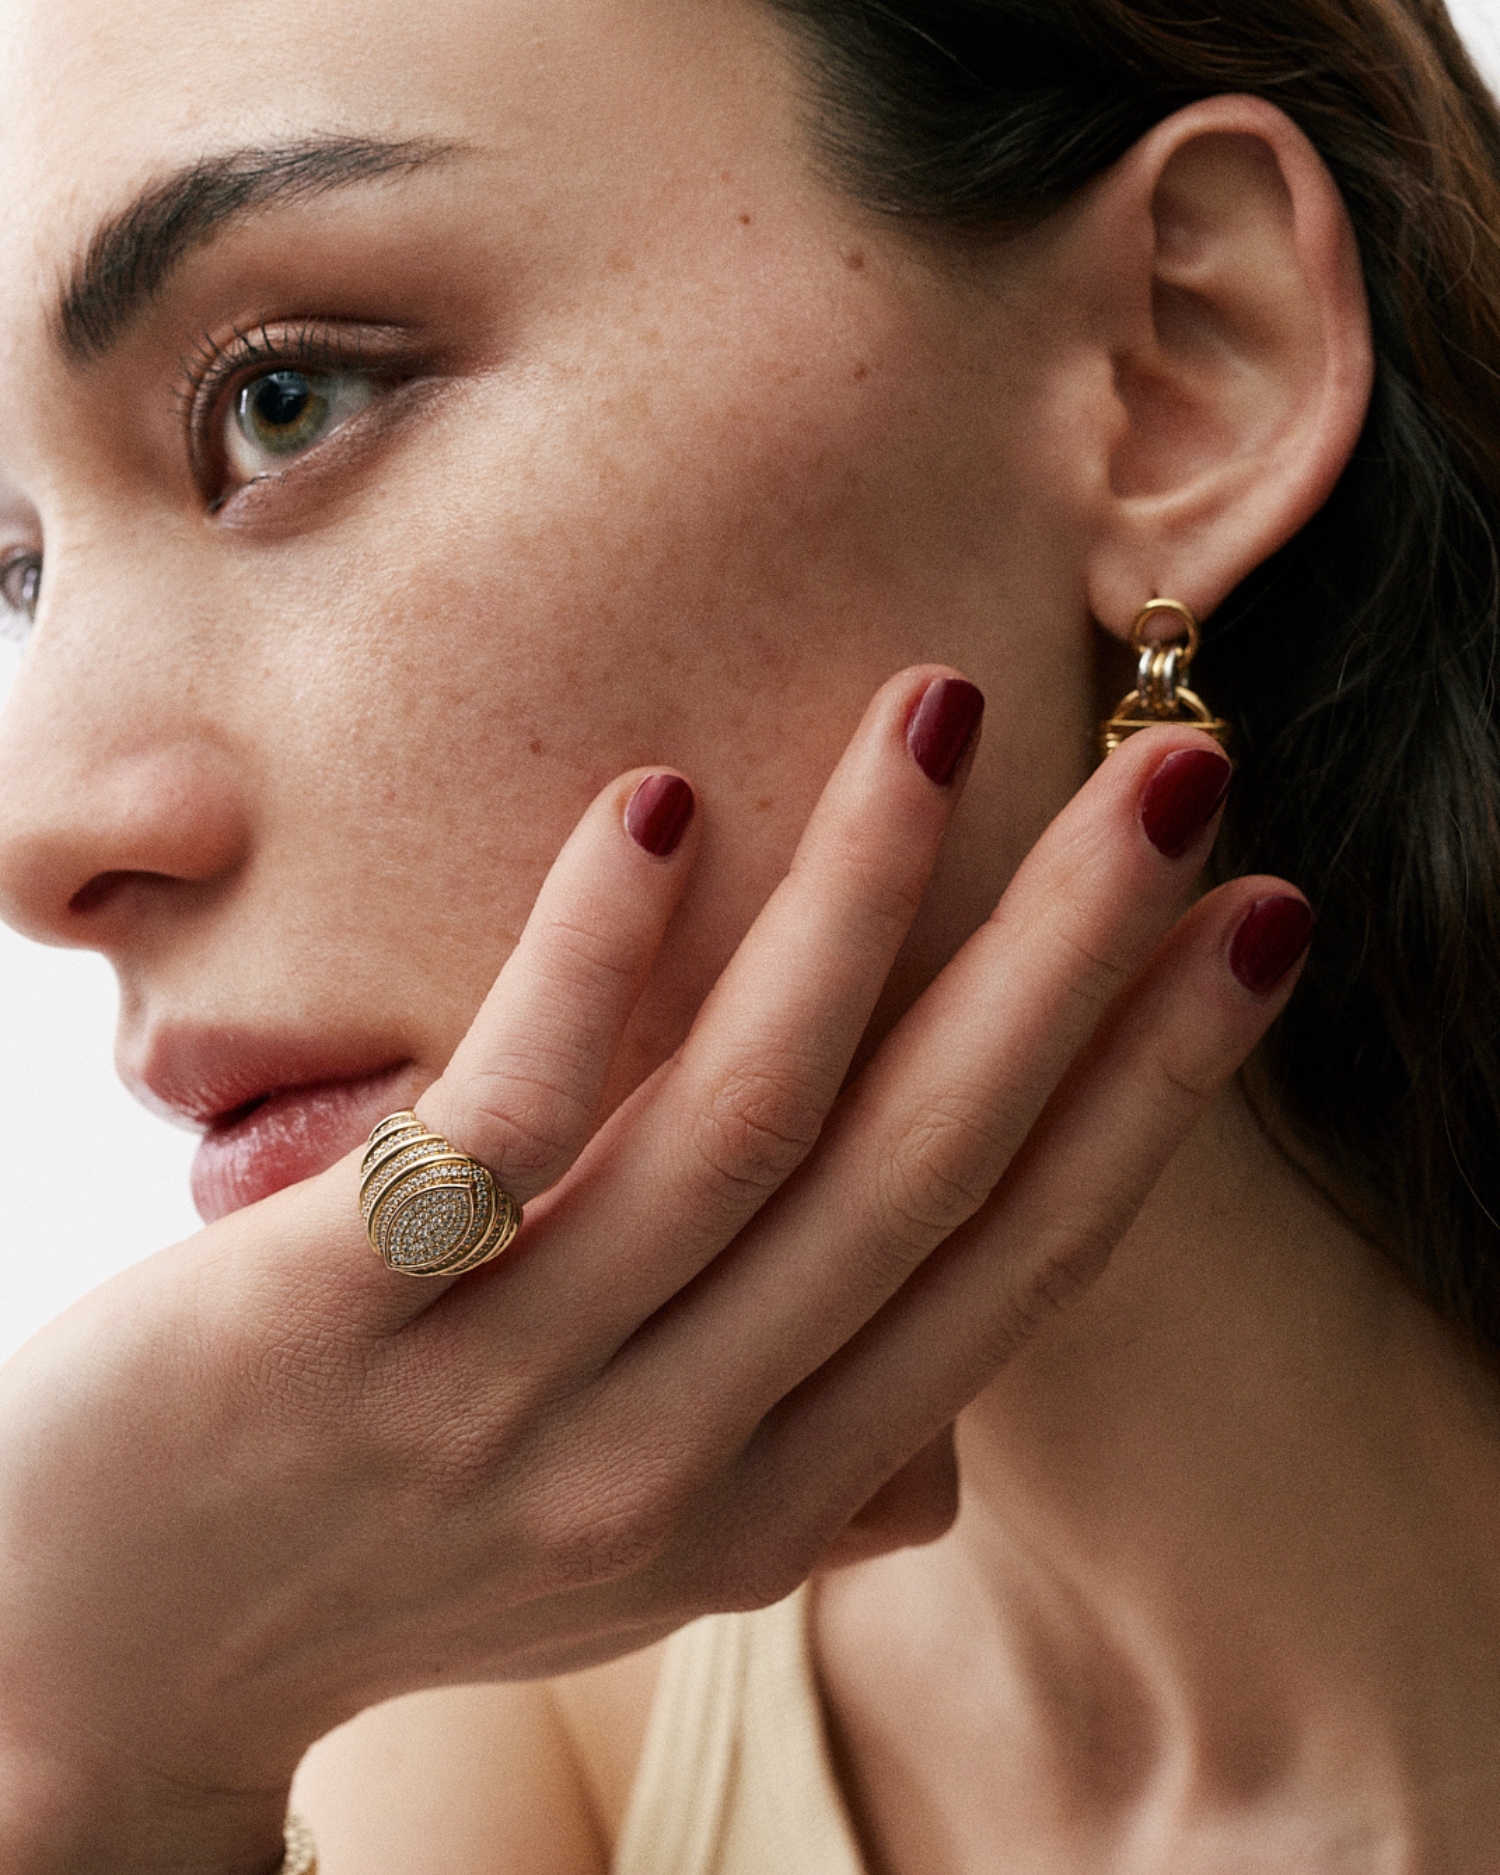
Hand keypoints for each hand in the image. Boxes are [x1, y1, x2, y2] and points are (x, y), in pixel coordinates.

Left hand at [0, 668, 1303, 1871]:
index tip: (1250, 930)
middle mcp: (670, 1460)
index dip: (1146, 1095)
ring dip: (857, 907)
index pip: (1003, 1269)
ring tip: (935, 720)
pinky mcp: (332, 1322)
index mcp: (770, 1500)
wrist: (99, 1652)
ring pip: (736, 1128)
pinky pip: (502, 1125)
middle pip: (911, 1175)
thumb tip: (945, 1457)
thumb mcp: (629, 1551)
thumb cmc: (392, 1545)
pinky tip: (659, 810)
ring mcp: (502, 1399)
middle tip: (1178, 775)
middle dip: (1068, 963)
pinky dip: (594, 962)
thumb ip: (801, 1487)